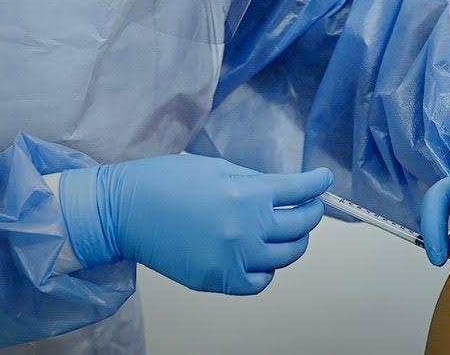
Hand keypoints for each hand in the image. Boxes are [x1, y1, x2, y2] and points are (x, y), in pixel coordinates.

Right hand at [59, 153, 332, 294]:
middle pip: (301, 225)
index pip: (300, 190)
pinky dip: (267, 270)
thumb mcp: (218, 168)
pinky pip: (260, 282)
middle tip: (310, 206)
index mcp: (247, 193)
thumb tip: (283, 190)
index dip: (317, 184)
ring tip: (288, 231)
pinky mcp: (218, 280)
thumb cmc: (164, 182)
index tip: (324, 182)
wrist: (125, 211)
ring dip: (294, 241)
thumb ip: (254, 182)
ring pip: (286, 256)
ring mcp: (233, 257)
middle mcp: (246, 228)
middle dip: (311, 212)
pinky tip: (261, 257)